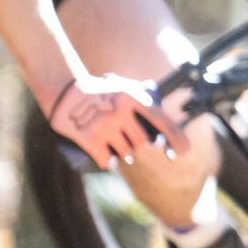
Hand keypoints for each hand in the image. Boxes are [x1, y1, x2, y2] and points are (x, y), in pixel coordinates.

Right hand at [45, 75, 188, 169]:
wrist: (63, 91)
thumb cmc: (98, 90)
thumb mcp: (122, 86)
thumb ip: (143, 97)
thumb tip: (162, 115)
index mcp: (131, 97)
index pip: (160, 120)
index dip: (175, 137)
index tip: (183, 152)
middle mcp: (120, 111)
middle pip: (141, 142)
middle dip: (135, 143)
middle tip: (125, 136)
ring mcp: (104, 126)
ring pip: (125, 153)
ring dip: (121, 152)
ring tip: (111, 139)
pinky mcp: (89, 139)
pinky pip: (108, 161)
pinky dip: (107, 160)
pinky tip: (103, 153)